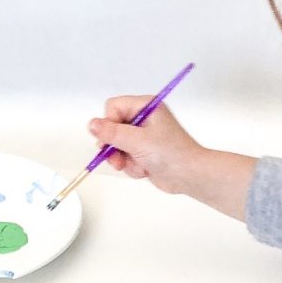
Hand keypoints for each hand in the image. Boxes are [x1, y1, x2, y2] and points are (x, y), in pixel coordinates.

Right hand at [88, 97, 257, 220]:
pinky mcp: (143, 152)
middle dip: (114, 146)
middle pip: (112, 127)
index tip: (111, 140)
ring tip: (136, 166)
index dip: (109, 124)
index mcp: (146, 106)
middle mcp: (144, 118)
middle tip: (118, 159)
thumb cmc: (171, 153)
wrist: (190, 176)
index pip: (113, 107)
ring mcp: (143, 136)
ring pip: (117, 145)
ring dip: (123, 159)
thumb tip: (91, 124)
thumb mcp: (138, 141)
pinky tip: (144, 170)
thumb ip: (112, 133)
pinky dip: (132, 166)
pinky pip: (125, 157)